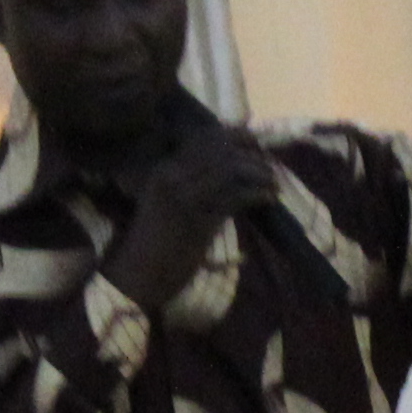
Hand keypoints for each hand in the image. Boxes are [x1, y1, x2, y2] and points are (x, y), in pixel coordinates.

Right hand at [99, 127, 285, 313]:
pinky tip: (268, 199)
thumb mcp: (169, 205)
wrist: (137, 277)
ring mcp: (183, 197)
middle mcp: (171, 177)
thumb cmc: (156, 245)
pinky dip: (257, 194)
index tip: (256, 144)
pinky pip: (235, 197)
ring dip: (259, 173)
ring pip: (230, 168)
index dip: (235, 136)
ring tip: (274, 184)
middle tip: (271, 168)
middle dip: (253, 155)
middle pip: (221, 150)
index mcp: (164, 171)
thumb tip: (233, 173)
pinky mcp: (197, 220)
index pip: (204, 138)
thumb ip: (192, 185)